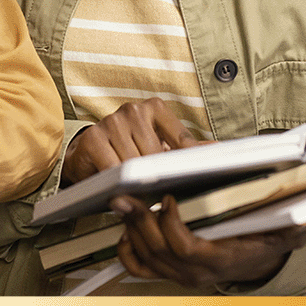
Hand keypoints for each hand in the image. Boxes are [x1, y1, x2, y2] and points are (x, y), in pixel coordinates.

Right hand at [61, 98, 200, 185]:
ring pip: (136, 163)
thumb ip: (185, 150)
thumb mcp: (158, 147)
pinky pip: (113, 168)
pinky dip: (120, 185)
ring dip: (139, 184)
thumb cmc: (126, 151)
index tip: (197, 180)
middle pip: (158, 155)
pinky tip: (124, 194)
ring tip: (143, 198)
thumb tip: (220, 151)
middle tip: (164, 197)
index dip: (188, 164)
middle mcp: (134, 110)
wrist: (85, 154)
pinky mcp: (93, 138)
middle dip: (160, 179)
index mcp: (155, 108)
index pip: (182, 139)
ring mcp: (112, 122)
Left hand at [111, 194, 305, 288]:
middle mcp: (196, 273)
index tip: (168, 198)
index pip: (186, 248)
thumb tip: (299, 216)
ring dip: (131, 228)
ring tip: (123, 201)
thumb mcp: (286, 230)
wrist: (259, 260)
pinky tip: (127, 226)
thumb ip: (291, 223)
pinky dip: (127, 248)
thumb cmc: (268, 237)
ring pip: (145, 257)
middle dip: (139, 220)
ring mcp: (180, 275)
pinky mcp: (169, 271)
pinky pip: (139, 267)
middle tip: (126, 194)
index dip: (172, 225)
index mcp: (220, 259)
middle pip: (158, 250)